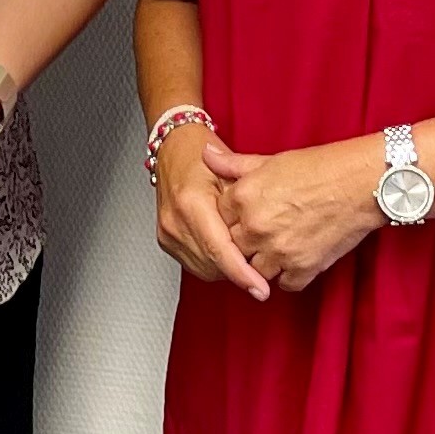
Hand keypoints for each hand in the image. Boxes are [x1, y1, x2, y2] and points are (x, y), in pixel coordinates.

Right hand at [152, 121, 267, 297]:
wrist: (172, 145)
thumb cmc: (201, 152)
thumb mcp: (233, 173)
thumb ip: (247, 208)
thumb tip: (269, 239)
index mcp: (191, 202)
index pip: (220, 250)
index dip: (242, 274)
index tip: (261, 289)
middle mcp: (175, 220)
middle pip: (212, 264)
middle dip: (239, 273)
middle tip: (264, 274)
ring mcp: (167, 232)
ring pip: (204, 269)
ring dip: (227, 269)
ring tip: (246, 257)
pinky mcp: (165, 240)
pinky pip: (194, 264)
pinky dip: (213, 263)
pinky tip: (227, 252)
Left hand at [211, 133, 381, 295]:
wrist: (362, 183)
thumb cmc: (321, 167)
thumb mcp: (271, 160)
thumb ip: (234, 164)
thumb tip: (206, 155)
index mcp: (244, 197)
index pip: (218, 219)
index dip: (233, 218)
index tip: (246, 215)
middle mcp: (256, 227)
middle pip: (233, 247)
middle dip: (245, 242)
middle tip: (265, 231)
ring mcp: (278, 251)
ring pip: (254, 270)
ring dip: (264, 262)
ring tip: (280, 245)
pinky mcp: (302, 268)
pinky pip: (284, 284)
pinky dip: (289, 276)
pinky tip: (297, 258)